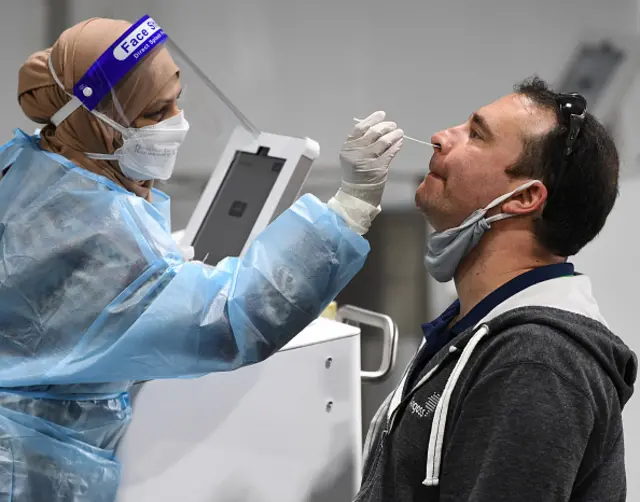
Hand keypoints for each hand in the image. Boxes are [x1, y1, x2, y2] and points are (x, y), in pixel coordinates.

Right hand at [327, 111, 403, 234]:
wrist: (357, 194)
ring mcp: (367, 160)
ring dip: (394, 135)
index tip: (381, 114)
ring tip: (399, 132)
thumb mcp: (352, 156)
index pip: (360, 128)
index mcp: (348, 147)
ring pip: (383, 141)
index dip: (371, 119)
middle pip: (373, 133)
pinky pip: (390, 152)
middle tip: (393, 125)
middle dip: (386, 126)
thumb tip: (378, 127)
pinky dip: (396, 145)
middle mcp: (356, 152)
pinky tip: (400, 142)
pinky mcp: (378, 168)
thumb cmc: (356, 174)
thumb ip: (361, 142)